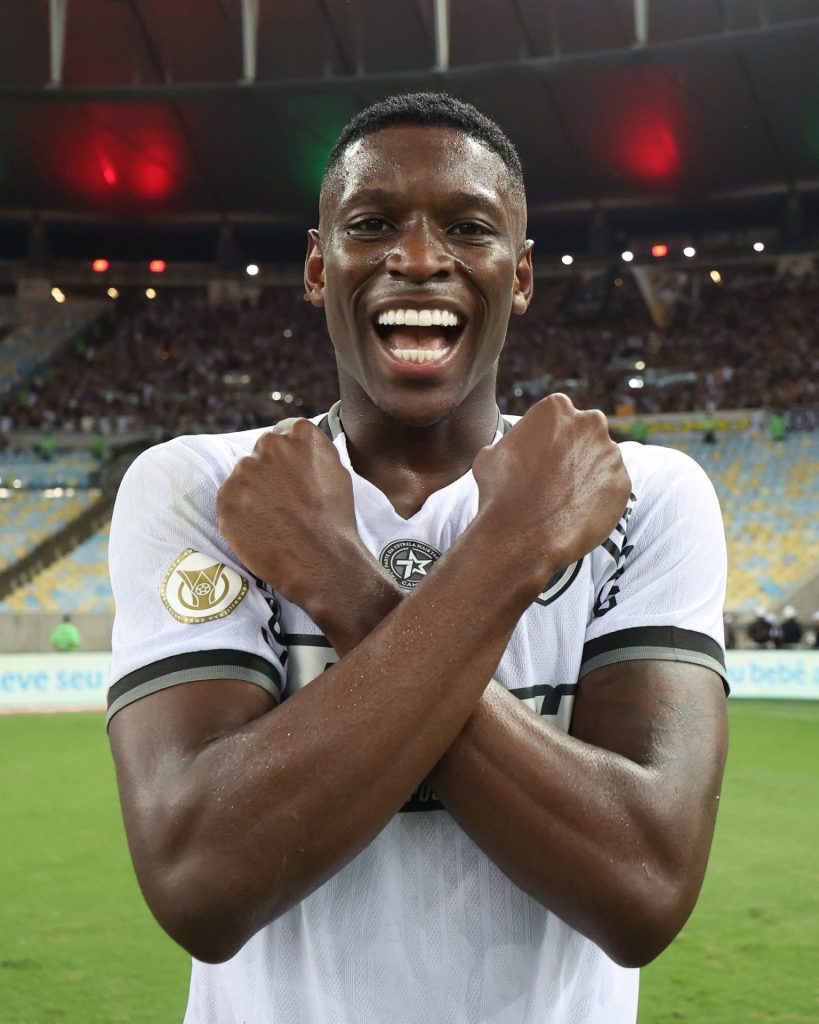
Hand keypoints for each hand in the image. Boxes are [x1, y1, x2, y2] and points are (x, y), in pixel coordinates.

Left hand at [217, 418, 367, 610]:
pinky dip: (240, 513)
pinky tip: (260, 528)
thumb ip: (313, 454)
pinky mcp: (227, 496)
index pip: (285, 432)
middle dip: (269, 472)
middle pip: (262, 452)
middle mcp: (270, 445)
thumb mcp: (337, 472)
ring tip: (273, 519)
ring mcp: (245, 470)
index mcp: (301, 434)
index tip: (290, 474)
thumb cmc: (334, 520)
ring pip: (244, 476)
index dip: (287, 457)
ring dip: (253, 492)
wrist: (320, 560)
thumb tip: (298, 450)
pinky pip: (230, 500)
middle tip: (283, 501)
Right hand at [471, 394, 630, 588]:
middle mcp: (590, 423)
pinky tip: (576, 510)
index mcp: (556, 408)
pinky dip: (598, 496)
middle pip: (584, 433)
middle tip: (554, 476)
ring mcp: (611, 454)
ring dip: (586, 473)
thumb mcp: (490, 454)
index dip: (547, 437)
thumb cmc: (502, 493)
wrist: (523, 536)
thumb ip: (512, 441)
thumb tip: (515, 446)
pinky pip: (611, 486)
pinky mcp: (623, 483)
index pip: (556, 416)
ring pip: (600, 459)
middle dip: (573, 450)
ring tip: (564, 497)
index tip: (540, 455)